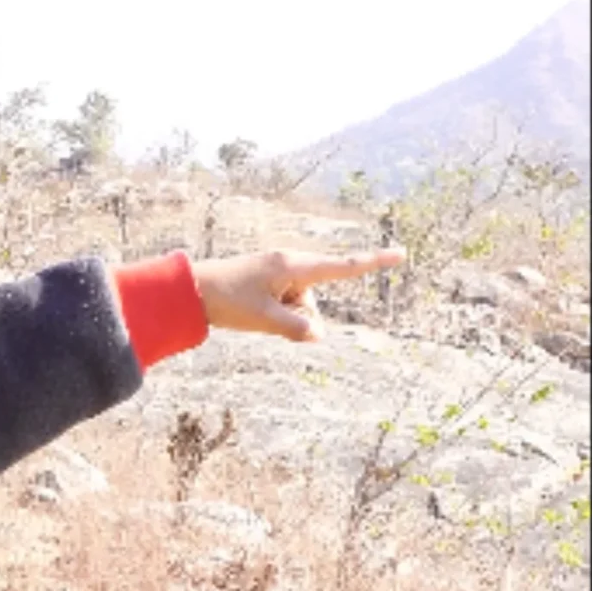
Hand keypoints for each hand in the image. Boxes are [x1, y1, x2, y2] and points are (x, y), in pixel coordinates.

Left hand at [194, 247, 404, 343]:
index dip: (372, 262)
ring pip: (299, 307)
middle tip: (261, 316)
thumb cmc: (226, 300)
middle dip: (298, 318)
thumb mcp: (262, 320)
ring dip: (283, 318)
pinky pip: (285, 305)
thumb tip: (318, 335)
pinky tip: (250, 310)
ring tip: (250, 311)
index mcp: (294, 266)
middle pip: (313, 302)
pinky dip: (274, 314)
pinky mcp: (271, 281)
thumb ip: (295, 328)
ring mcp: (280, 273)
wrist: (191, 289)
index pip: (341, 267)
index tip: (400, 255)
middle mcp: (291, 265)